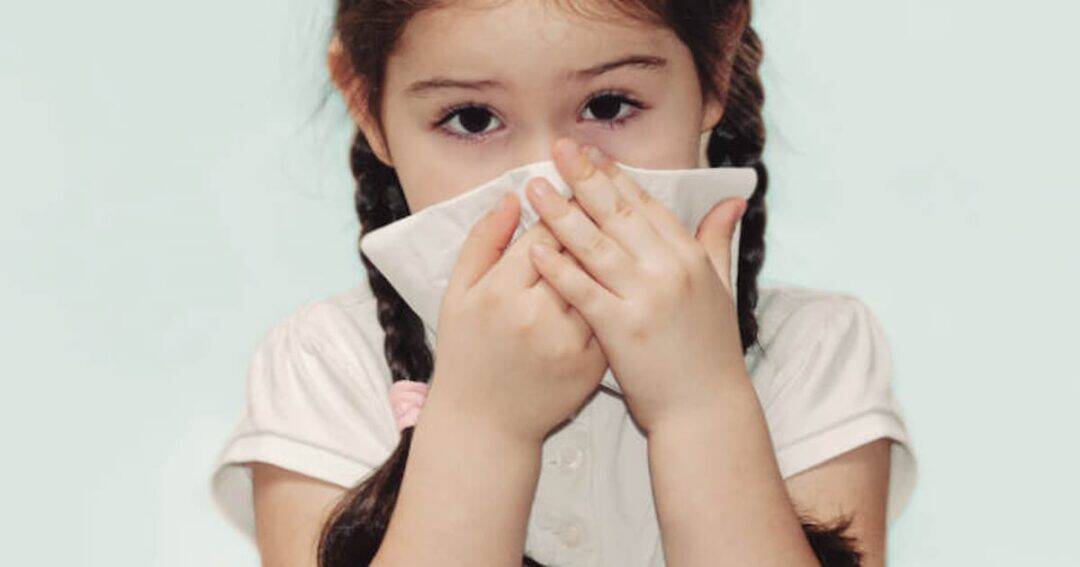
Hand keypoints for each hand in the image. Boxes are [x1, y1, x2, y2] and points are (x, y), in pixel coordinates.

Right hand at [427, 190, 608, 444]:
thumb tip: (512, 198)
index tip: (573, 190)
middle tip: (604, 201)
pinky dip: (622, 294)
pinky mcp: (593, 365)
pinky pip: (612, 317)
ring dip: (614, 255)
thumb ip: (483, 242)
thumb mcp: (458, 295)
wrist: (485, 425)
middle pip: (580, 254)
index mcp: (502, 293)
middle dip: (594, 223)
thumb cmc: (467, 354)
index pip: (545, 235)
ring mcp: (570, 344)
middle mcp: (538, 317)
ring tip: (618, 235)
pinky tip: (626, 277)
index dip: (563, 207)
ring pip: (603, 284)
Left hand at [524, 137, 749, 433]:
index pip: (646, 206)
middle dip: (586, 177)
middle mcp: (669, 271)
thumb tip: (731, 200)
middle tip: (558, 148)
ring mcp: (646, 299)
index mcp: (690, 258)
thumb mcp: (721, 290)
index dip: (616, 176)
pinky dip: (559, 267)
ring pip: (597, 246)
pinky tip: (535, 247)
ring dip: (562, 214)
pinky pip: (583, 290)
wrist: (706, 410)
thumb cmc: (709, 353)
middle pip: (619, 215)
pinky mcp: (623, 329)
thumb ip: (717, 241)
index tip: (591, 151)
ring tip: (536, 188)